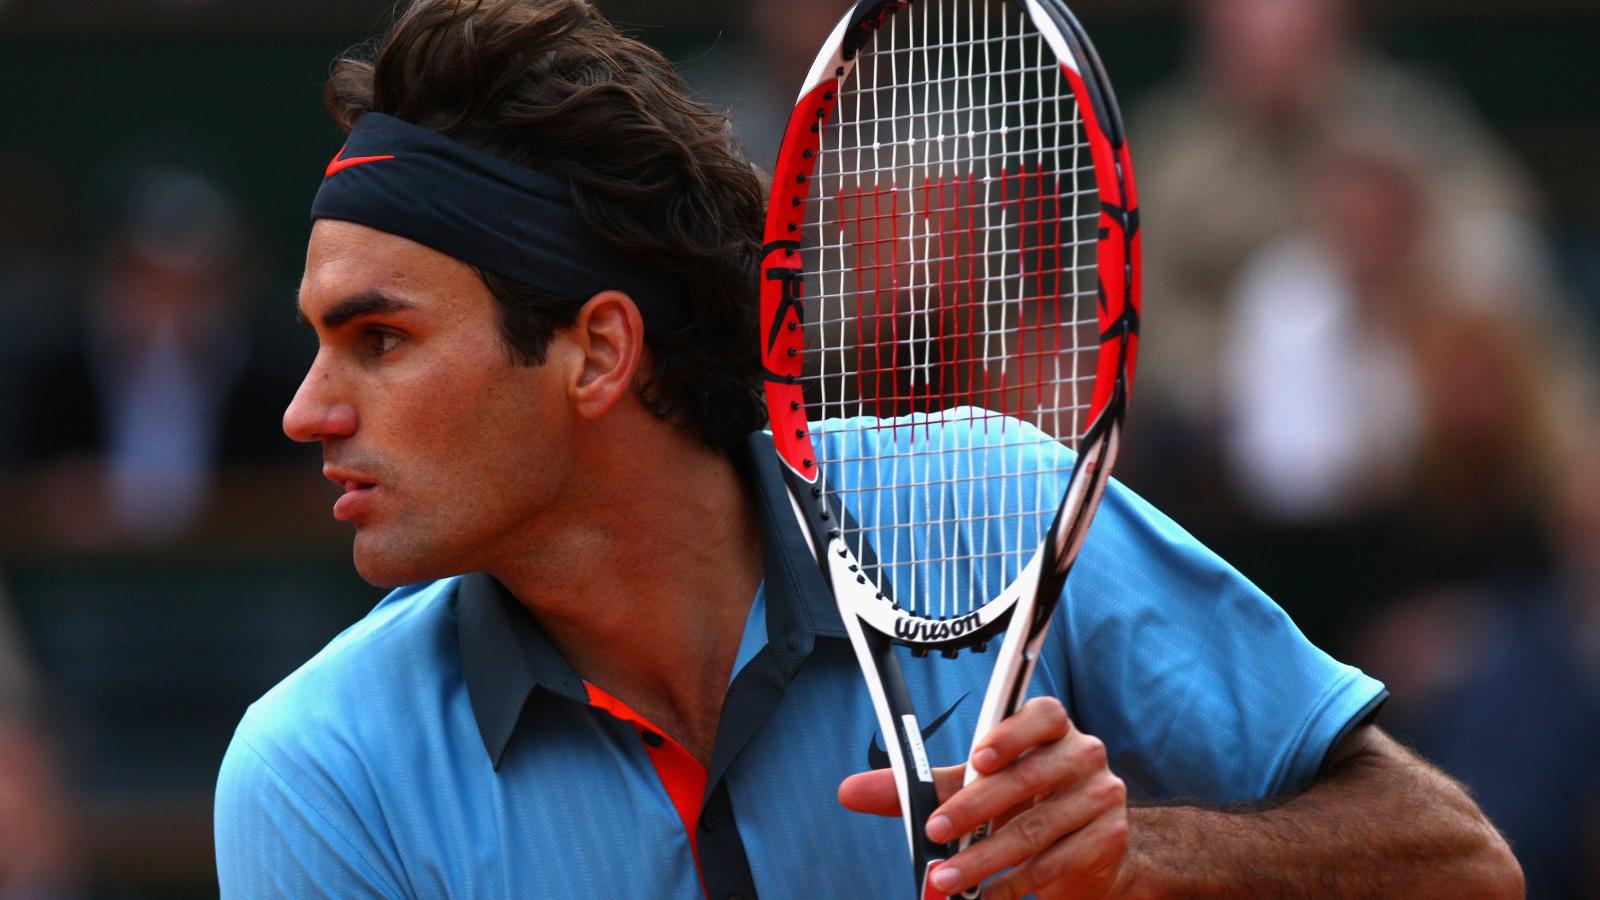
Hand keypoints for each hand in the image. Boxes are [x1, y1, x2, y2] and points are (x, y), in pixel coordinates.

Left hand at [838, 697, 1128, 899]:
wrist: (1092, 847)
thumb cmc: (1023, 802)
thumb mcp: (974, 787)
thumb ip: (920, 785)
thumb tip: (852, 791)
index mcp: (1051, 727)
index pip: (1040, 716)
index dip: (1010, 733)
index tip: (977, 758)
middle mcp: (1083, 754)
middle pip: (1028, 778)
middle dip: (974, 809)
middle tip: (935, 832)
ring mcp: (1100, 797)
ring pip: (1036, 827)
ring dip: (985, 858)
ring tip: (946, 879)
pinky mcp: (1108, 839)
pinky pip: (1055, 863)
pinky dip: (1014, 883)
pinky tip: (986, 895)